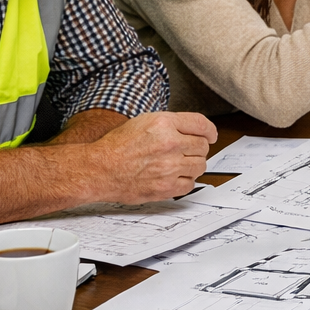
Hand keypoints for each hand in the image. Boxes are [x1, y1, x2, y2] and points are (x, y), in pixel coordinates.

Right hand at [90, 112, 217, 202]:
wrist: (99, 170)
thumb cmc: (116, 147)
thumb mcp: (143, 122)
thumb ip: (170, 125)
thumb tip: (194, 131)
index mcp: (164, 124)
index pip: (201, 125)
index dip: (210, 131)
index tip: (211, 135)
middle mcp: (170, 144)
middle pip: (203, 146)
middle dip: (197, 148)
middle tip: (186, 151)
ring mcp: (170, 167)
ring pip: (200, 166)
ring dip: (192, 165)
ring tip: (177, 164)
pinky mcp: (166, 187)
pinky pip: (190, 184)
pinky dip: (185, 181)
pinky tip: (173, 176)